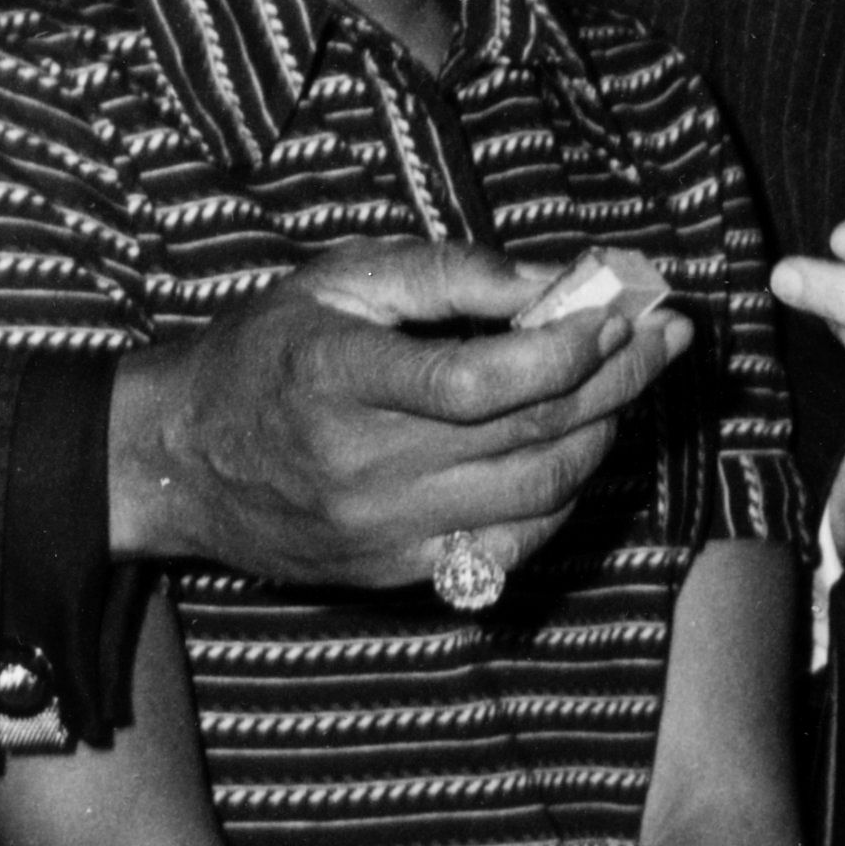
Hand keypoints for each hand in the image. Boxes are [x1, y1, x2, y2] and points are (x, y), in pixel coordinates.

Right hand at [116, 241, 684, 586]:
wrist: (177, 460)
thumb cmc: (263, 351)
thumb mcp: (337, 281)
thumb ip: (446, 273)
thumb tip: (554, 281)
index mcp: (340, 379)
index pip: (477, 381)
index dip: (564, 352)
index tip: (621, 314)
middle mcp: (364, 466)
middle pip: (526, 436)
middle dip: (617, 382)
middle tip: (667, 338)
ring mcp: (382, 531)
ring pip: (535, 495)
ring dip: (602, 438)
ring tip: (630, 388)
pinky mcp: (395, 572)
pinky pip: (509, 546)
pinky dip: (563, 500)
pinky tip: (579, 452)